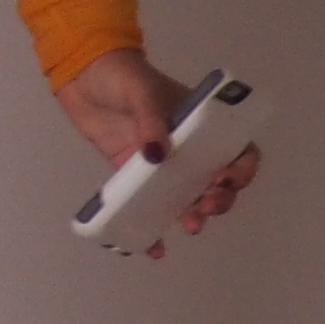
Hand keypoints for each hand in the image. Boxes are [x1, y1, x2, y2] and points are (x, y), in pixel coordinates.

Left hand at [52, 46, 259, 258]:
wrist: (82, 77)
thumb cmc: (120, 76)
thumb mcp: (140, 91)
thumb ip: (150, 121)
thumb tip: (157, 155)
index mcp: (201, 124)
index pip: (237, 151)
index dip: (241, 169)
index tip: (226, 178)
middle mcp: (189, 149)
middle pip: (218, 182)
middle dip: (220, 199)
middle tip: (206, 206)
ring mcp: (163, 166)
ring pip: (189, 199)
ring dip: (194, 216)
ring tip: (190, 226)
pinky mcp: (136, 178)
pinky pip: (150, 207)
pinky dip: (152, 229)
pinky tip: (152, 247)